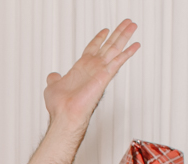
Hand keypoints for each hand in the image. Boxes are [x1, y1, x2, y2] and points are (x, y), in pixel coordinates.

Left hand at [25, 20, 140, 163]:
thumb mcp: (52, 86)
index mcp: (81, 69)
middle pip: (107, 46)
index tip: (106, 31)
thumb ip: (54, 79)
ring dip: (124, 37)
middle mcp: (92, 69)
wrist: (64, 115)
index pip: (92, 49)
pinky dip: (127, 53)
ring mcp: (99, 72)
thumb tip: (53, 76)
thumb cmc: (60, 107)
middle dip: (117, 34)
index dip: (99, 39)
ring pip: (114, 49)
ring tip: (132, 25)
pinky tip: (135, 45)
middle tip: (127, 23)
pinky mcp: (104, 77)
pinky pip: (117, 62)